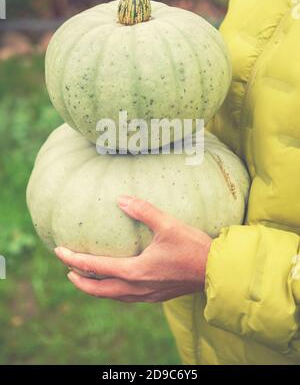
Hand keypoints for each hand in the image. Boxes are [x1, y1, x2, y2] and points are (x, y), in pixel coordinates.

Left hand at [55, 195, 211, 302]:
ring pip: (112, 296)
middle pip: (99, 289)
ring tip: (85, 278)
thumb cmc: (193, 247)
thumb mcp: (168, 224)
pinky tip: (117, 281)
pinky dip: (112, 290)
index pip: (97, 267)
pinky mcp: (156, 296)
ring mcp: (147, 295)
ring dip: (95, 288)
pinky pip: (126, 296)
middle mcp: (137, 287)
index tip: (59, 251)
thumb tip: (121, 198)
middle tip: (67, 269)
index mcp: (136, 271)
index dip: (75, 259)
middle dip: (80, 280)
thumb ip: (143, 210)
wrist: (216, 271)